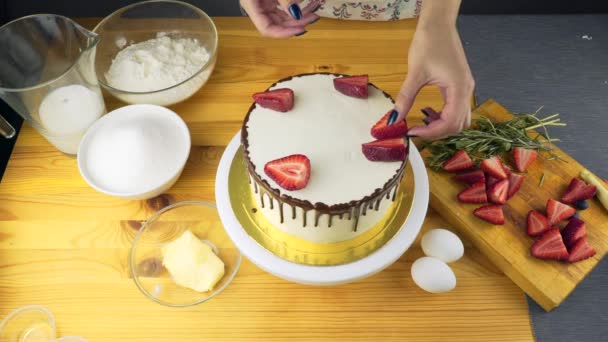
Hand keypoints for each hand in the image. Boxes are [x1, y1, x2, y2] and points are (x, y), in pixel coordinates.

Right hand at [240, 0, 320, 37]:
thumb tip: (296, 13)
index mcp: (251, 5)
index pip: (266, 29)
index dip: (285, 33)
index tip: (302, 30)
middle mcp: (258, 7)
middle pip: (279, 23)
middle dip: (299, 21)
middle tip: (314, 15)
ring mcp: (265, 2)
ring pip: (285, 15)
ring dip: (302, 12)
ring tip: (316, 5)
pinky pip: (286, 5)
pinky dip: (298, 4)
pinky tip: (310, 2)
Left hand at [393, 23, 474, 138]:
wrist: (438, 24)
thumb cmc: (430, 43)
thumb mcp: (415, 73)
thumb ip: (405, 98)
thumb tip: (394, 119)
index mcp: (459, 89)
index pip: (450, 122)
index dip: (431, 132)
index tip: (412, 132)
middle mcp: (466, 91)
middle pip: (458, 124)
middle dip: (437, 131)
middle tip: (416, 130)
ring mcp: (465, 88)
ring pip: (460, 118)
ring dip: (442, 124)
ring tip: (422, 121)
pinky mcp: (460, 85)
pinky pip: (456, 108)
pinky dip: (443, 115)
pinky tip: (428, 111)